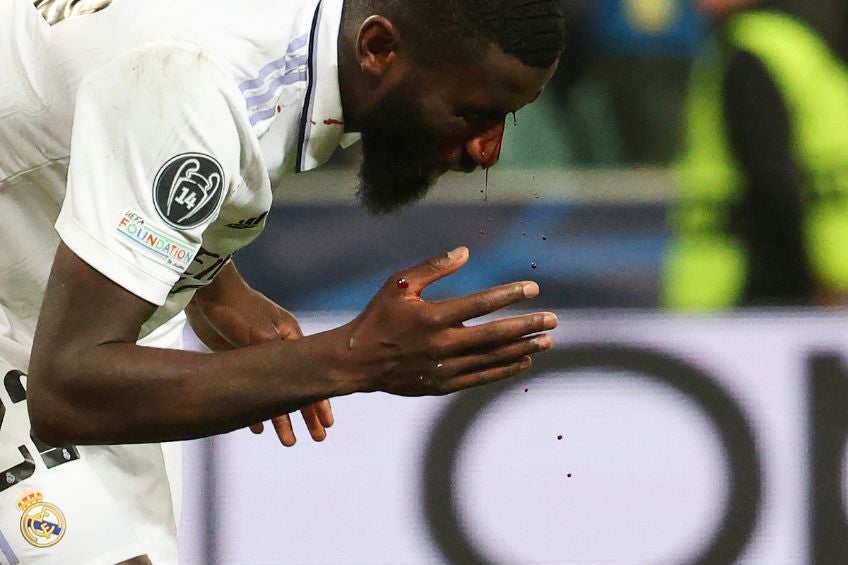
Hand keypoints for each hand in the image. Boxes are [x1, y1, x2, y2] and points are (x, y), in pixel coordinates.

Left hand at [187, 264, 332, 445]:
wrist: (208, 293)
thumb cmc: (236, 307)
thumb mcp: (255, 327)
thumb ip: (270, 350)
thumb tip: (287, 371)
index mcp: (291, 340)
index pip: (310, 376)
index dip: (318, 400)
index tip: (327, 422)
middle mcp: (281, 351)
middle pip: (298, 389)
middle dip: (308, 414)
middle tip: (318, 438)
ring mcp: (260, 358)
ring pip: (276, 396)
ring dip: (282, 419)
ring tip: (290, 442)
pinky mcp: (239, 361)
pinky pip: (252, 393)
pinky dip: (257, 410)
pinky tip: (258, 429)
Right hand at [342, 247, 556, 394]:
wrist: (357, 361)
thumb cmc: (378, 317)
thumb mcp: (399, 285)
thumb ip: (433, 267)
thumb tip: (466, 252)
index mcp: (432, 317)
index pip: (480, 304)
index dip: (509, 296)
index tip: (533, 290)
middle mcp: (442, 344)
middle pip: (494, 335)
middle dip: (527, 326)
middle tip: (554, 319)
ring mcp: (444, 367)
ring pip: (492, 359)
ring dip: (522, 349)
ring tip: (547, 341)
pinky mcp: (443, 385)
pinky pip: (481, 377)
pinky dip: (504, 370)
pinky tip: (524, 362)